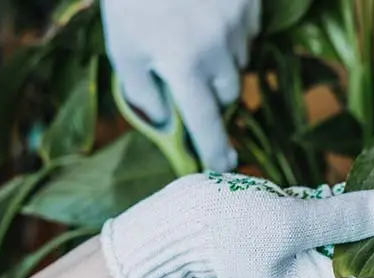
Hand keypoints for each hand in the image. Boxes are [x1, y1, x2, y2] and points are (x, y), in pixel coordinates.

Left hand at [101, 0, 259, 171]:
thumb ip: (142, 93)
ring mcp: (237, 23)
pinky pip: (248, 33)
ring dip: (221, 60)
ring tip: (192, 30)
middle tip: (188, 70)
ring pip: (238, 63)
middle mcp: (217, 49)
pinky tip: (207, 12)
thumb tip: (168, 123)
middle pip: (228, 93)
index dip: (215, 149)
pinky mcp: (249, 4)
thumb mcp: (123, 48)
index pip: (204, 121)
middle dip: (211, 91)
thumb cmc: (131, 0)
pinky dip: (231, 32)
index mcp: (182, 65)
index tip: (225, 166)